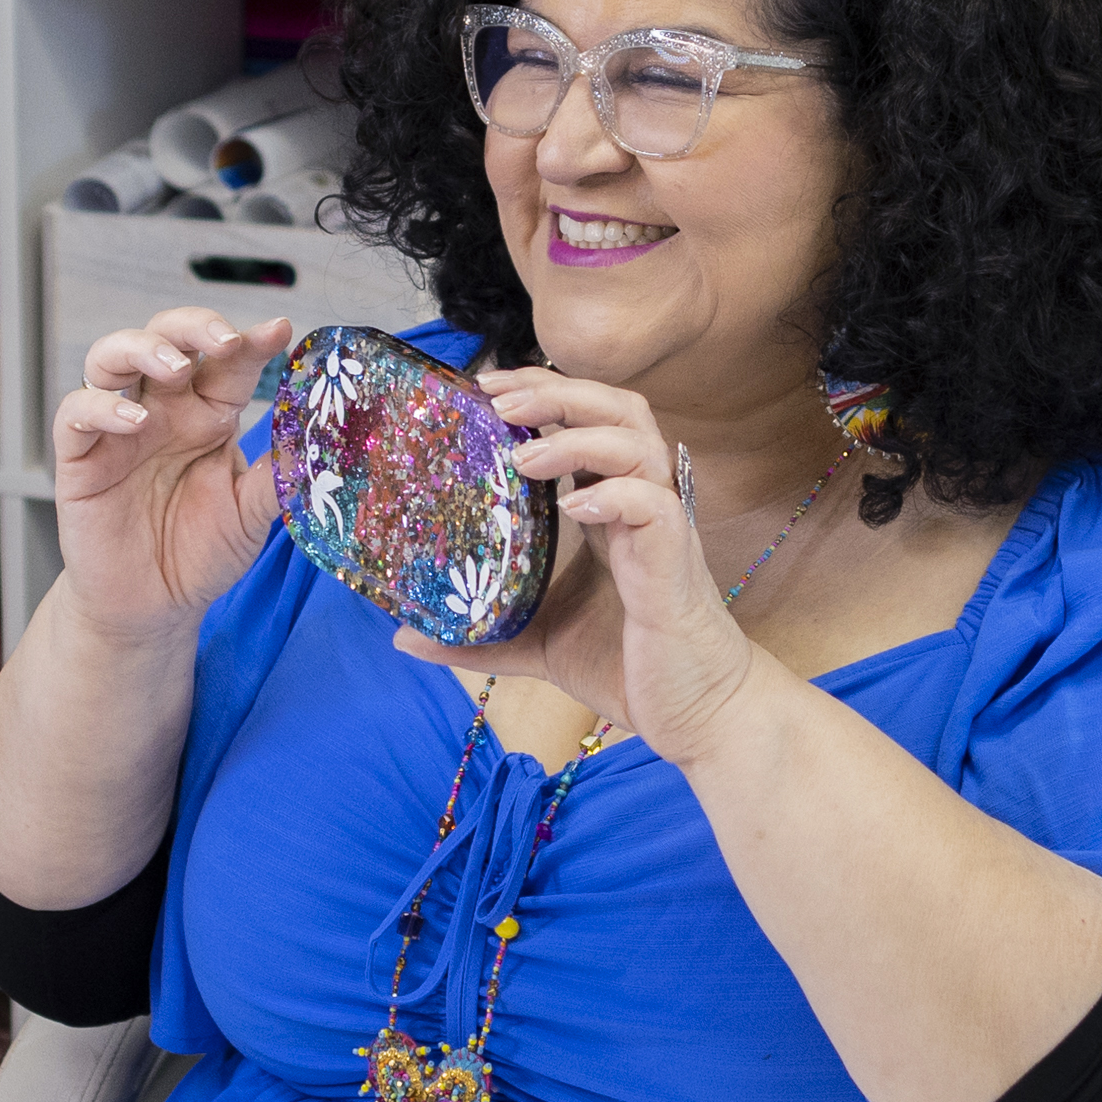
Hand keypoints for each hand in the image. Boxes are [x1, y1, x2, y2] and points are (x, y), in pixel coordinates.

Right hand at [46, 308, 293, 647]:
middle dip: (194, 325)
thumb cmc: (200, 553)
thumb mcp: (249, 516)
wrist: (152, 608)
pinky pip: (76, 413)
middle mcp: (163, 410)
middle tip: (225, 339)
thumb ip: (276, 478)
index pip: (229, 363)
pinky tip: (135, 421)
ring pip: (112, 357)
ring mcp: (118, 429)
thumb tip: (318, 442)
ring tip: (174, 366)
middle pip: (167, 337)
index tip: (280, 331)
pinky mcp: (79, 458)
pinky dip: (102, 407)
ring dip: (142, 348)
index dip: (253, 342)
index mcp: (208, 415)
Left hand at [423, 369, 774, 766]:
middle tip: (498, 400)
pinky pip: (656, 507)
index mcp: (611, 509)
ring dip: (578, 436)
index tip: (486, 388)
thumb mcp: (535, 643)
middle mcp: (641, 505)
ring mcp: (662, 531)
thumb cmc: (627, 666)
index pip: (587, 420)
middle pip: (617, 410)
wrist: (697, 713)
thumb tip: (404, 637)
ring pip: (639, 444)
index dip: (543, 393)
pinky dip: (616, 495)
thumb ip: (477, 637)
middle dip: (558, 393)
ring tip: (524, 456)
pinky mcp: (675, 566)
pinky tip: (575, 507)